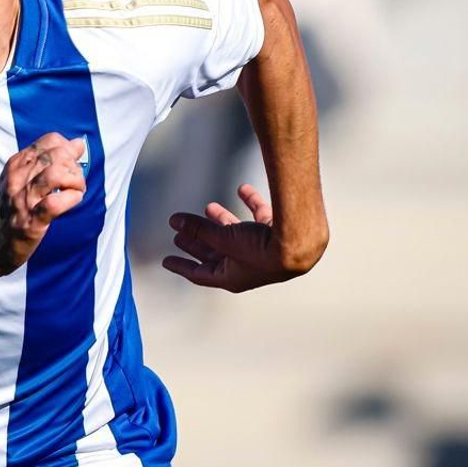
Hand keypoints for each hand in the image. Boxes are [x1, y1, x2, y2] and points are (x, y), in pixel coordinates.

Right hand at [0, 133, 86, 276]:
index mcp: (16, 164)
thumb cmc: (7, 211)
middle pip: (57, 155)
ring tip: (75, 191)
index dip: (68, 150)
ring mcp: (24, 199)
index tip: (71, 165)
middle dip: (74, 166)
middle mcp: (18, 178)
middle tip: (74, 182)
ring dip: (75, 181)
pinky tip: (72, 201)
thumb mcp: (20, 179)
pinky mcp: (31, 221)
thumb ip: (46, 161)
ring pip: (56, 174)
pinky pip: (56, 203)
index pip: (50, 141)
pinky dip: (71, 200)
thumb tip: (78, 144)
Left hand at [162, 184, 306, 291]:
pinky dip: (251, 204)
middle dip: (198, 242)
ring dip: (222, 221)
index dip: (181, 265)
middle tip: (180, 234)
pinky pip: (260, 218)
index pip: (199, 273)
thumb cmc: (263, 251)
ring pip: (237, 235)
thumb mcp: (223, 239)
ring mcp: (263, 251)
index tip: (166, 261)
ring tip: (208, 208)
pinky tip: (243, 190)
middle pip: (216, 253)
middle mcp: (247, 266)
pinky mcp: (277, 235)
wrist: (301, 243)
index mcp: (231, 277)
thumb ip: (198, 229)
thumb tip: (175, 221)